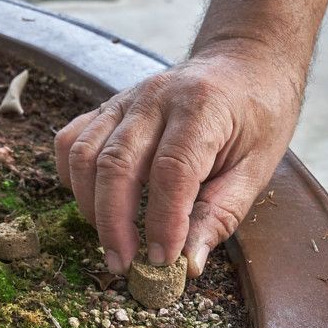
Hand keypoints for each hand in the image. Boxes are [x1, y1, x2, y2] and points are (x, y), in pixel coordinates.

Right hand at [54, 39, 302, 276]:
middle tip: (124, 265)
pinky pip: (71, 141)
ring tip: (110, 240)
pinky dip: (70, 177)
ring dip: (89, 205)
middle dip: (114, 223)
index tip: (163, 260)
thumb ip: (220, 215)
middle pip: (116, 164)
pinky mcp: (107, 106)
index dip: (163, 221)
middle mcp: (156, 97)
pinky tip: (91, 203)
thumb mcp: (257, 168)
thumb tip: (188, 264)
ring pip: (84, 154)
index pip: (171, 171)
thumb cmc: (257, 116)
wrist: (245, 62)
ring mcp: (125, 99)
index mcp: (202, 107)